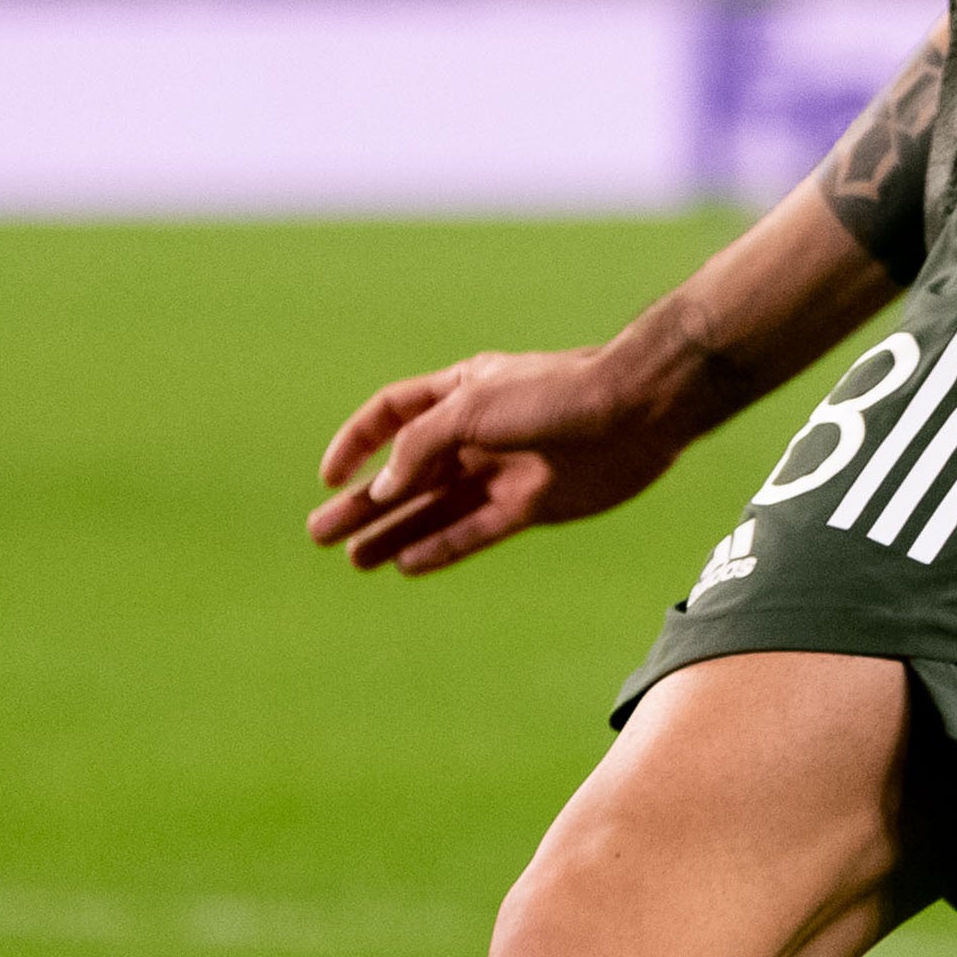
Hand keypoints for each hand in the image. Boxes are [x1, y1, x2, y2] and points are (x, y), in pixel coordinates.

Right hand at [310, 342, 713, 577]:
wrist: (637, 410)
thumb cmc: (555, 393)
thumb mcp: (473, 407)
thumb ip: (421, 446)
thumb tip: (380, 488)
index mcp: (459, 391)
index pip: (391, 416)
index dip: (356, 444)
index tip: (328, 477)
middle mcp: (477, 432)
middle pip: (405, 472)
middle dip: (362, 503)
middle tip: (319, 535)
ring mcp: (503, 470)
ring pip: (435, 507)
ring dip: (393, 530)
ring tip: (353, 559)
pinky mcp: (531, 505)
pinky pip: (474, 530)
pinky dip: (441, 547)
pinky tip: (406, 564)